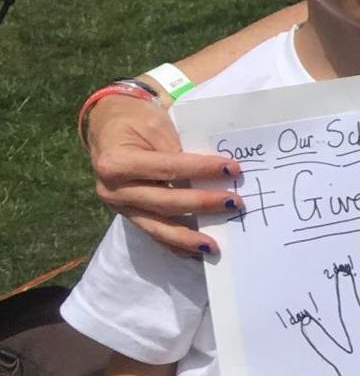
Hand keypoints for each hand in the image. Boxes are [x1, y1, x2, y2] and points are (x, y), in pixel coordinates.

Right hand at [88, 93, 241, 257]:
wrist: (107, 126)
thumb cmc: (136, 121)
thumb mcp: (157, 125)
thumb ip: (180, 150)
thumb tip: (216, 173)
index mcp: (116, 162)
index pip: (168, 168)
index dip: (201, 170)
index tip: (233, 170)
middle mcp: (112, 189)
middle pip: (164, 201)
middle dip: (202, 204)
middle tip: (235, 203)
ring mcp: (118, 206)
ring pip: (156, 226)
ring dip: (188, 237)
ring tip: (214, 246)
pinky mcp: (127, 214)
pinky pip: (153, 233)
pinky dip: (175, 244)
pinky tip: (196, 254)